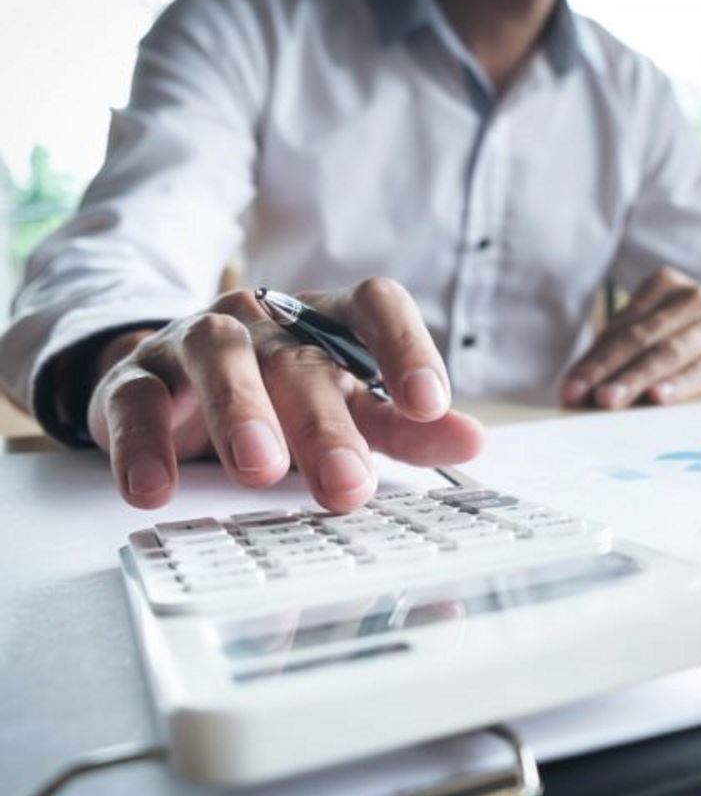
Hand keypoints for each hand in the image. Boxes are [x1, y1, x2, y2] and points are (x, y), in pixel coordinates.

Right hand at [87, 278, 483, 510]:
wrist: (177, 389)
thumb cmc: (286, 402)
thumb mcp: (353, 413)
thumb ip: (408, 428)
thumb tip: (471, 439)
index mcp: (328, 324)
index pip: (375, 305)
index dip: (406, 347)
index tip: (431, 403)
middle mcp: (266, 325)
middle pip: (300, 358)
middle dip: (325, 424)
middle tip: (347, 484)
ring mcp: (198, 343)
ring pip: (218, 358)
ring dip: (240, 413)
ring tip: (260, 469)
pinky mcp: (136, 379)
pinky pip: (135, 402)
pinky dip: (144, 445)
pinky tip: (155, 490)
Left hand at [561, 267, 700, 409]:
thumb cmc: (690, 335)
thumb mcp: (656, 329)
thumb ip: (619, 351)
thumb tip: (577, 386)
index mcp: (665, 284)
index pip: (621, 327)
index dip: (593, 360)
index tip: (570, 390)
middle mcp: (695, 297)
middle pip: (642, 338)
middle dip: (608, 370)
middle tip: (585, 396)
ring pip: (670, 352)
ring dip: (636, 379)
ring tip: (611, 400)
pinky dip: (680, 384)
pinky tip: (658, 397)